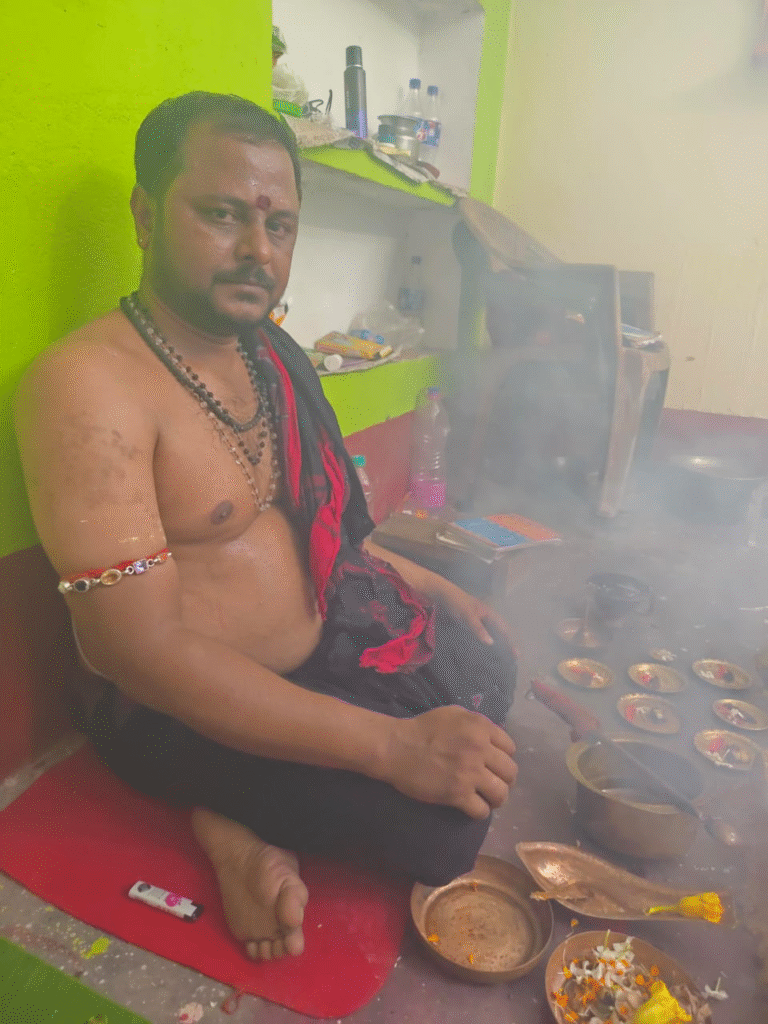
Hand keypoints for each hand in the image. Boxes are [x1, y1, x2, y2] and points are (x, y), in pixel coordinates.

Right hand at [384, 706, 517, 818]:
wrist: (397, 747)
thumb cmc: (423, 728)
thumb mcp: (454, 714)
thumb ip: (477, 724)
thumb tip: (492, 739)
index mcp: (481, 728)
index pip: (510, 748)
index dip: (503, 757)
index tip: (493, 763)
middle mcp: (480, 749)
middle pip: (510, 773)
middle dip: (503, 779)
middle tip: (492, 783)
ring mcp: (470, 773)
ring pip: (501, 794)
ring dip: (496, 798)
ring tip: (487, 798)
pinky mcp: (457, 794)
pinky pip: (482, 810)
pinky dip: (479, 811)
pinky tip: (471, 806)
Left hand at [435, 578, 517, 652]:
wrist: (443, 594)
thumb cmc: (457, 603)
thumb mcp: (468, 616)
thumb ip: (478, 629)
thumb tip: (491, 643)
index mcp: (490, 614)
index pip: (505, 630)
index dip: (510, 642)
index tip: (516, 655)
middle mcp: (488, 617)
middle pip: (501, 632)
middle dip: (506, 644)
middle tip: (511, 659)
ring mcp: (480, 619)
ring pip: (492, 633)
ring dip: (497, 643)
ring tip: (500, 658)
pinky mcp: (472, 622)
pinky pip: (483, 633)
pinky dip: (486, 641)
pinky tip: (484, 649)